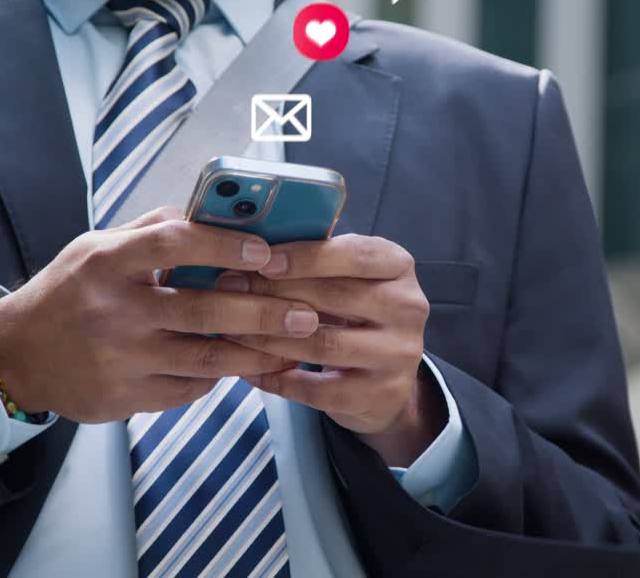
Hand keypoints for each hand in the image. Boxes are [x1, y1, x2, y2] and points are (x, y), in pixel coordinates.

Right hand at [0, 207, 322, 422]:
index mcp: (106, 262)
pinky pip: (189, 389)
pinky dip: (220, 376)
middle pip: (203, 310)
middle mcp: (114, 310)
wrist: (18, 356)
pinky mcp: (125, 398)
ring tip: (293, 345)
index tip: (266, 251)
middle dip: (263, 312)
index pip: (173, 244)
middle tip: (306, 312)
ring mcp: (120, 359)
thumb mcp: (96, 247)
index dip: (224, 246)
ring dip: (256, 352)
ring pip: (205, 358)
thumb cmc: (70, 292)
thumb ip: (151, 231)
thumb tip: (210, 213)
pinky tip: (244, 365)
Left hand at [221, 234, 444, 466]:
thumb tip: (249, 245)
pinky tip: (247, 368)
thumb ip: (314, 259)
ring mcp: (399, 354)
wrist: (386, 379)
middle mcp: (409, 307)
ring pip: (322, 344)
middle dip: (275, 293)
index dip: (307, 257)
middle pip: (334, 297)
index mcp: (399, 266)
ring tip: (229, 328)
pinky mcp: (381, 394)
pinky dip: (276, 378)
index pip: (356, 254)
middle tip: (230, 289)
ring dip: (268, 337)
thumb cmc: (354, 312)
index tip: (261, 260)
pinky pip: (316, 389)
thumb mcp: (347, 277)